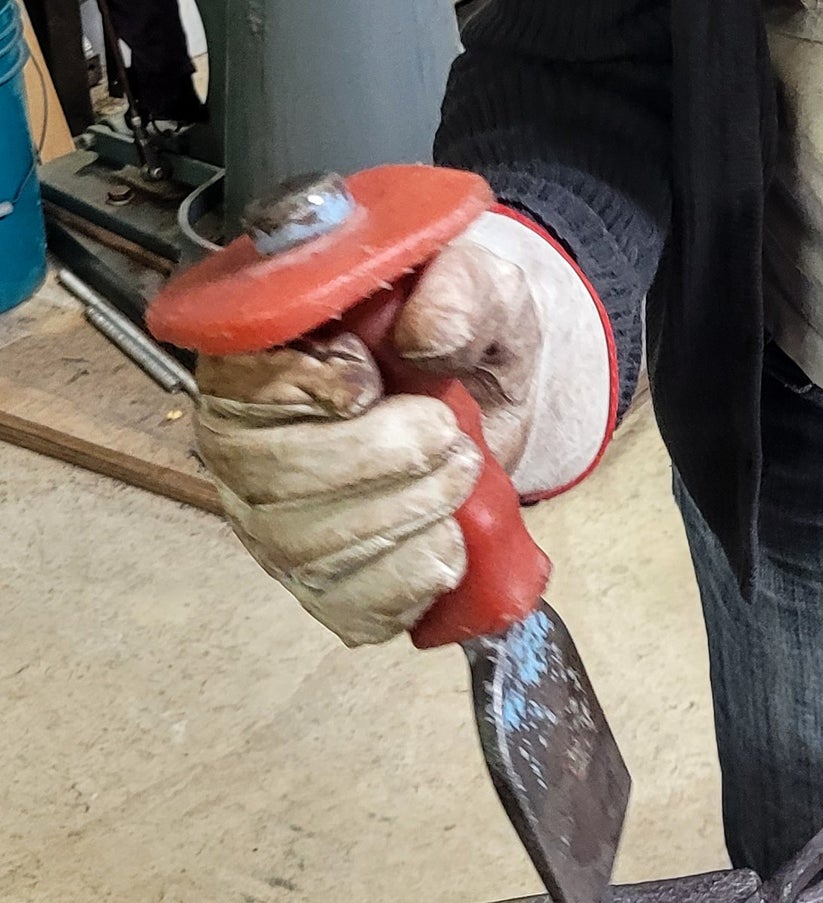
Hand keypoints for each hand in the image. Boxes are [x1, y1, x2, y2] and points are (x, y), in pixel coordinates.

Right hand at [194, 212, 614, 646]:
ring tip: (460, 479)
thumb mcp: (478, 288)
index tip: (372, 378)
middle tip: (448, 436)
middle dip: (378, 461)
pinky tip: (446, 544)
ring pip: (307, 550)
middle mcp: (247, 447)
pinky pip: (347, 607)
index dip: (303, 389)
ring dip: (406, 518)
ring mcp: (278, 525)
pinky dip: (409, 583)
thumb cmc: (465, 335)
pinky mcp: (326, 585)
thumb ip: (459, 290)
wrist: (501, 400)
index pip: (235, 385)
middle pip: (271, 479)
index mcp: (257, 356)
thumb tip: (426, 335)